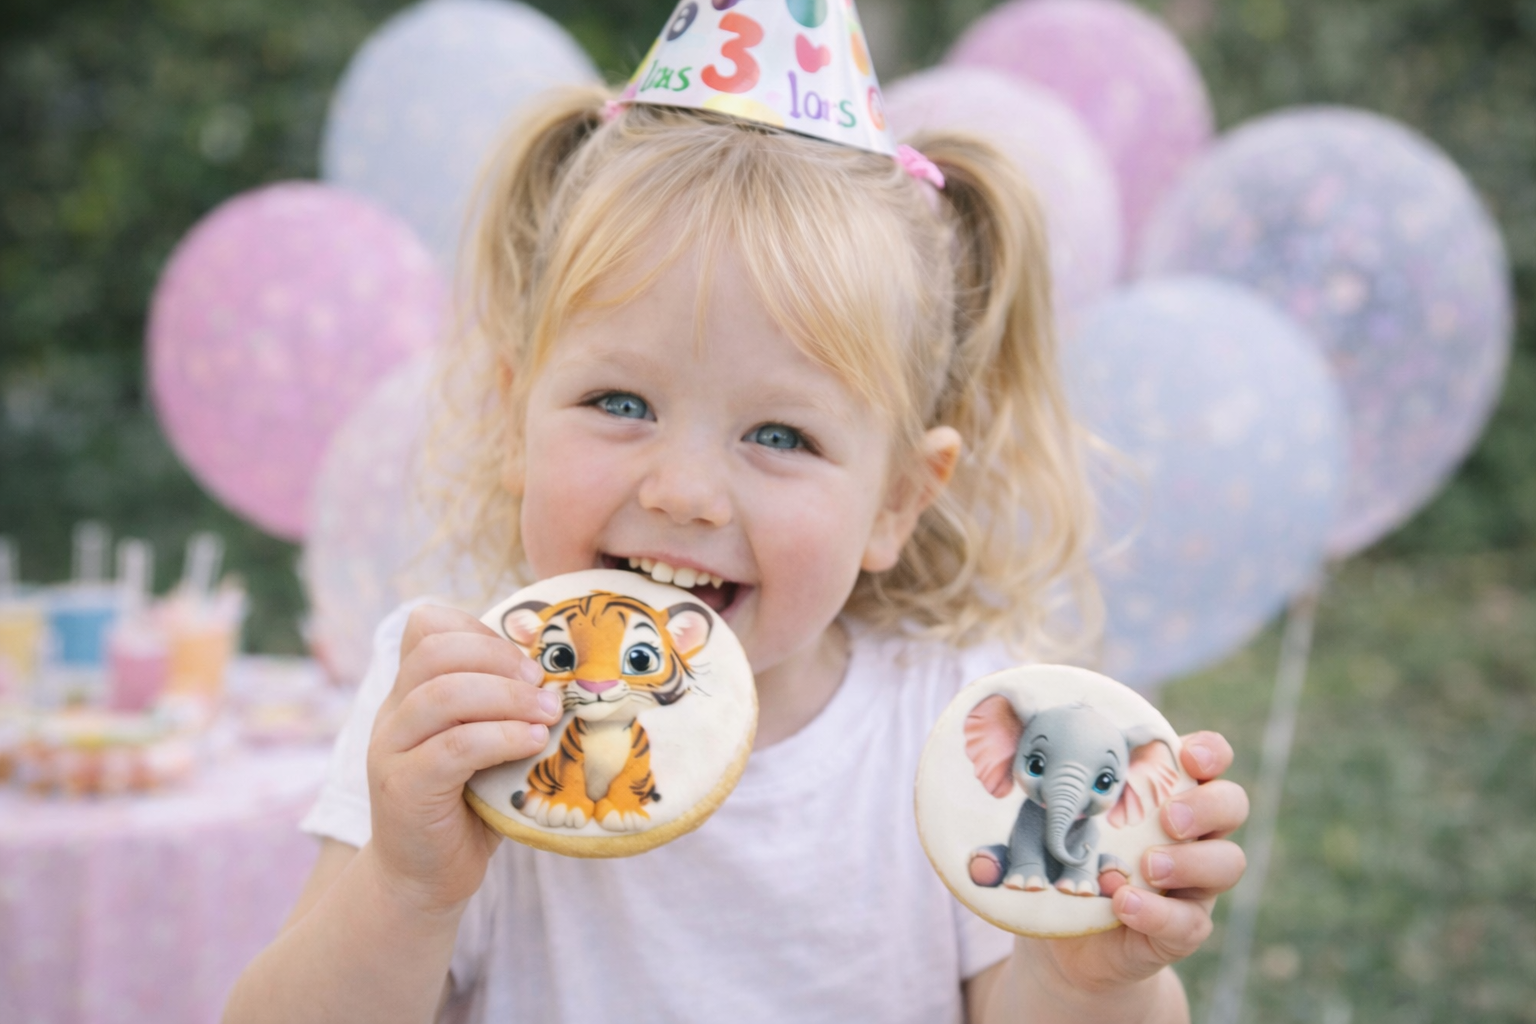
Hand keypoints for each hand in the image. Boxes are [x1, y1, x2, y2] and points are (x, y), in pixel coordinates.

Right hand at [365, 604, 561, 914]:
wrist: (424, 877)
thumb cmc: (468, 804)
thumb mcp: (485, 742)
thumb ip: (502, 705)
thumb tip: (563, 672)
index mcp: (410, 692)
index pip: (426, 627)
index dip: (478, 629)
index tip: (525, 656)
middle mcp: (392, 713)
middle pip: (435, 652)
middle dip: (499, 658)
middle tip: (544, 685)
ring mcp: (391, 750)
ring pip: (443, 695)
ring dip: (507, 697)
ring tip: (548, 714)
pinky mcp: (403, 788)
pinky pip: (453, 747)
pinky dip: (501, 737)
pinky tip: (532, 742)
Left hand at [1020, 731, 1248, 995]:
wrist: (1068, 943)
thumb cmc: (1065, 862)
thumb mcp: (1053, 819)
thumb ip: (1036, 789)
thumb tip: (981, 751)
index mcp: (1167, 793)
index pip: (1211, 759)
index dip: (1210, 751)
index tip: (1186, 754)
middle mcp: (1193, 835)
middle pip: (1233, 804)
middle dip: (1208, 805)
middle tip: (1169, 817)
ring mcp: (1193, 884)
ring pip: (1227, 862)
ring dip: (1189, 860)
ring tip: (1147, 865)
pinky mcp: (1180, 930)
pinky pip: (1190, 922)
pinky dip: (1157, 911)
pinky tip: (1123, 903)